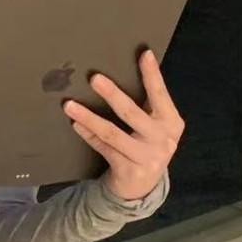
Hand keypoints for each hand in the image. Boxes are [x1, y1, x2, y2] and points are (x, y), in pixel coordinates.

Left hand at [62, 49, 184, 202]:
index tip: (144, 53)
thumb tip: (123, 71)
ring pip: (111, 133)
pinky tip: (75, 124)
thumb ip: (147, 106)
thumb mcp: (154, 126)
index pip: (161, 94)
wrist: (143, 187)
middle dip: (112, 94)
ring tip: (70, 105)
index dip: (152, 74)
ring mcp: (147, 157)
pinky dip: (88, 134)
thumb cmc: (146, 145)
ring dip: (88, 117)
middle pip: (132, 113)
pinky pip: (103, 147)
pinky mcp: (129, 170)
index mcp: (171, 122)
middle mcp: (163, 139)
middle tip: (94, 78)